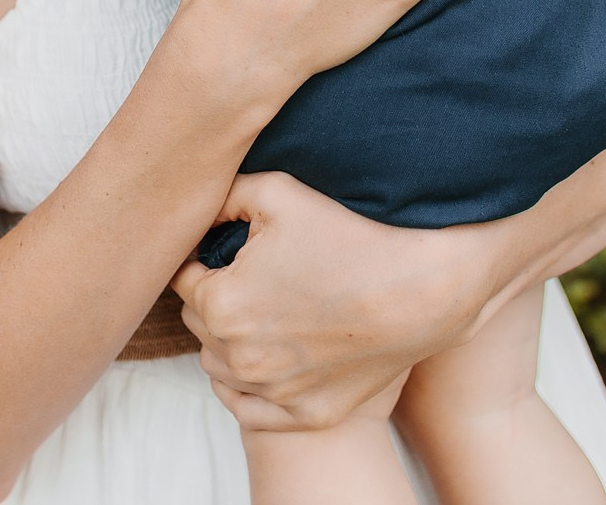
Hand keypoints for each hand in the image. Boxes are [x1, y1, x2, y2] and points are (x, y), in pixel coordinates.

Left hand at [171, 172, 505, 431]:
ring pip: (219, 366)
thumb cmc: (350, 235)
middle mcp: (240, 358)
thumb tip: (197, 207)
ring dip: (228, 341)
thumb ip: (221, 195)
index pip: (183, 280)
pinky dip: (248, 386)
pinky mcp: (307, 413)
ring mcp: (275, 392)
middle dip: (216, 297)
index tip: (227, 249)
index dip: (203, 259)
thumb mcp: (277, 193)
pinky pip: (251, 409)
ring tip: (260, 311)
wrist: (422, 288)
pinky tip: (261, 360)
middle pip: (200, 324)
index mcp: (222, 305)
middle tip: (251, 275)